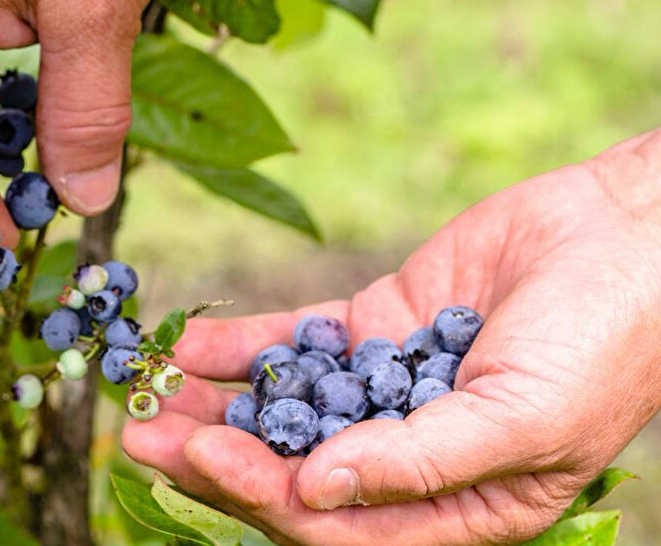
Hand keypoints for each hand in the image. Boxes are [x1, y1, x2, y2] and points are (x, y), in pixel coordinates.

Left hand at [123, 130, 660, 544]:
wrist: (628, 234)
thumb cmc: (604, 342)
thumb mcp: (526, 419)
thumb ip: (422, 461)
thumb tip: (317, 492)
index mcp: (455, 508)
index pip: (339, 526)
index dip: (264, 497)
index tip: (203, 456)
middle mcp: (408, 458)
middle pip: (293, 471)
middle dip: (217, 458)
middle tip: (140, 433)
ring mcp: (385, 390)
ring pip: (284, 410)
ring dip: (213, 404)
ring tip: (145, 390)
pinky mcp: (375, 328)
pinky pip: (297, 343)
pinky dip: (246, 346)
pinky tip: (191, 344)